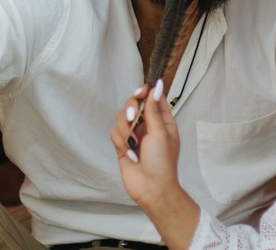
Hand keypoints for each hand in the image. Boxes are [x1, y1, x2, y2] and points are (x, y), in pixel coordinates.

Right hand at [109, 80, 182, 209]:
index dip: (145, 91)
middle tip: (133, 118)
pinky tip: (130, 154)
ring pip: (120, 118)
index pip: (152, 97)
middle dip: (130, 110)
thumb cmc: (162, 161)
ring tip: (133, 145)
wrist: (151, 189)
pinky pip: (114, 133)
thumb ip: (154, 109)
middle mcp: (147, 124)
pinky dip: (120, 142)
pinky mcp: (122, 145)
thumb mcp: (160, 132)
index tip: (140, 92)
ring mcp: (134, 134)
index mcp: (162, 120)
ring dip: (125, 131)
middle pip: (132, 103)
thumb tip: (157, 85)